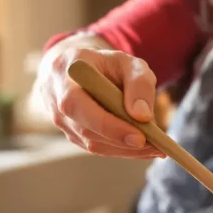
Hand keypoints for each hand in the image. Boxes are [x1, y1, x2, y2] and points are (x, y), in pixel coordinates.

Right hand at [37, 46, 164, 158]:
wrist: (81, 70)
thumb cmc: (106, 65)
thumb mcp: (127, 62)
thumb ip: (138, 83)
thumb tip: (142, 116)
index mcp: (64, 75)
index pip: (77, 105)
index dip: (107, 124)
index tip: (139, 137)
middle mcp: (55, 101)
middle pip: (86, 131)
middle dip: (123, 141)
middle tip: (156, 146)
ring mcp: (62, 121)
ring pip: (94, 144)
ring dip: (126, 150)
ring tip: (157, 148)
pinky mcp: (73, 135)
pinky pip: (98, 147)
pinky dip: (123, 150)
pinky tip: (146, 149)